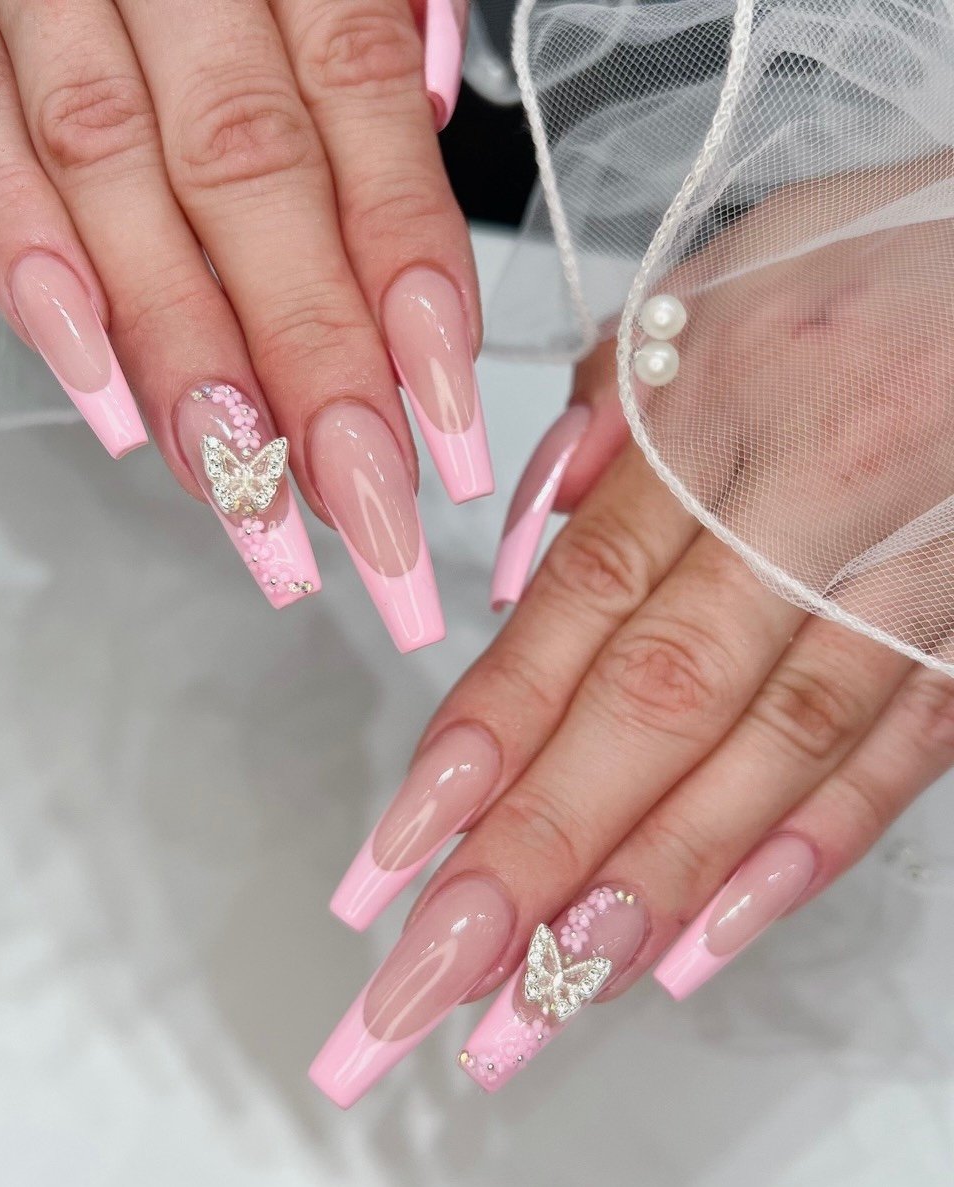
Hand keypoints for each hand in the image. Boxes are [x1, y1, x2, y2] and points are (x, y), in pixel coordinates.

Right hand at [0, 0, 479, 649]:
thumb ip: (367, 21)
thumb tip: (419, 128)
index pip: (364, 129)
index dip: (412, 290)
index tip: (451, 432)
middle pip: (255, 185)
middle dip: (318, 373)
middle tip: (372, 525)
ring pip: (123, 187)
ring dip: (192, 363)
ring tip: (255, 502)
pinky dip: (41, 274)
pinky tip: (109, 397)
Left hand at [308, 199, 953, 1103]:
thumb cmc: (863, 264)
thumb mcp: (705, 294)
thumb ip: (602, 428)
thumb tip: (515, 565)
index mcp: (707, 424)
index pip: (568, 620)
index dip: (478, 748)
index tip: (395, 859)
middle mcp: (794, 517)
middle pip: (643, 717)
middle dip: (529, 864)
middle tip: (429, 987)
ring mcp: (893, 583)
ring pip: (756, 762)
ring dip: (644, 893)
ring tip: (542, 1002)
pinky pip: (894, 757)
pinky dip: (799, 856)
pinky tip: (704, 942)